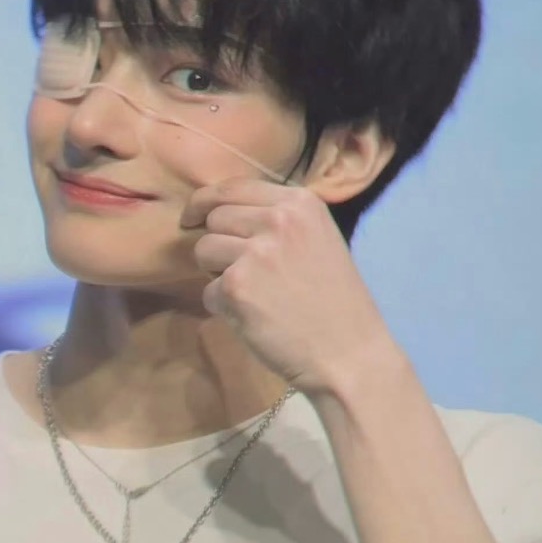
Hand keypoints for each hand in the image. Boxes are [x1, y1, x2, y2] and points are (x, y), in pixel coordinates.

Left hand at [181, 178, 392, 395]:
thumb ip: (277, 220)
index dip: (205, 202)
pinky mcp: (237, 287)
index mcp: (300, 203)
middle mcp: (277, 219)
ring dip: (218, 275)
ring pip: (203, 251)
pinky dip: (224, 308)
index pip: (233, 187)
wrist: (349, 355)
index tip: (193, 217)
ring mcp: (255, 252)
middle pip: (214, 217)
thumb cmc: (335, 304)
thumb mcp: (318, 239)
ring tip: (255, 295)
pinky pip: (208, 291)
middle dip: (218, 244)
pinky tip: (256, 318)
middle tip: (245, 273)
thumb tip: (220, 211)